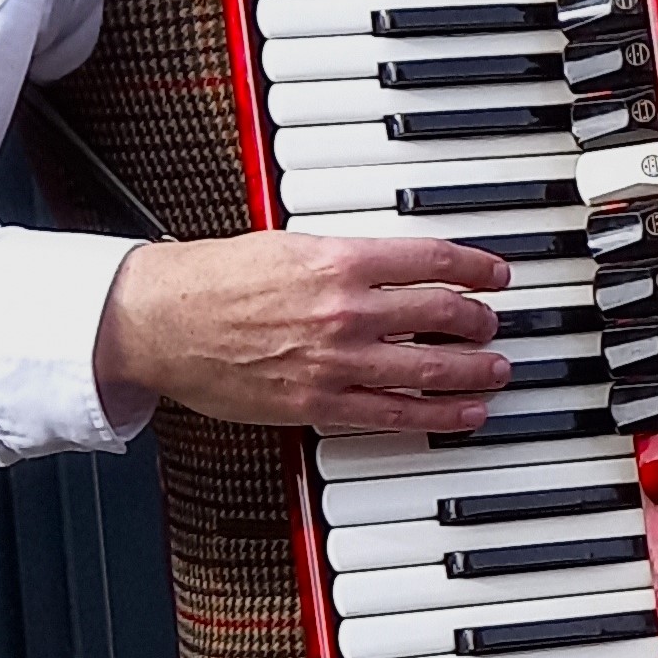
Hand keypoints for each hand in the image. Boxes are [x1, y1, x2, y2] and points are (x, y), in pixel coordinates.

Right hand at [95, 228, 516, 432]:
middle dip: (480, 321)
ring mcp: (337, 361)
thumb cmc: (213, 280)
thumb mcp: (288, 244)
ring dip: (475, 370)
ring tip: (496, 369)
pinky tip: (466, 412)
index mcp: (339, 261)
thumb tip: (393, 266)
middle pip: (443, 315)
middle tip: (492, 324)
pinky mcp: (321, 403)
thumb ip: (345, 258)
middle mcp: (346, 311)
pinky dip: (441, 413)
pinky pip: (396, 412)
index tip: (495, 275)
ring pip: (431, 368)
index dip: (476, 268)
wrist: (161, 320)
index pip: (432, 261)